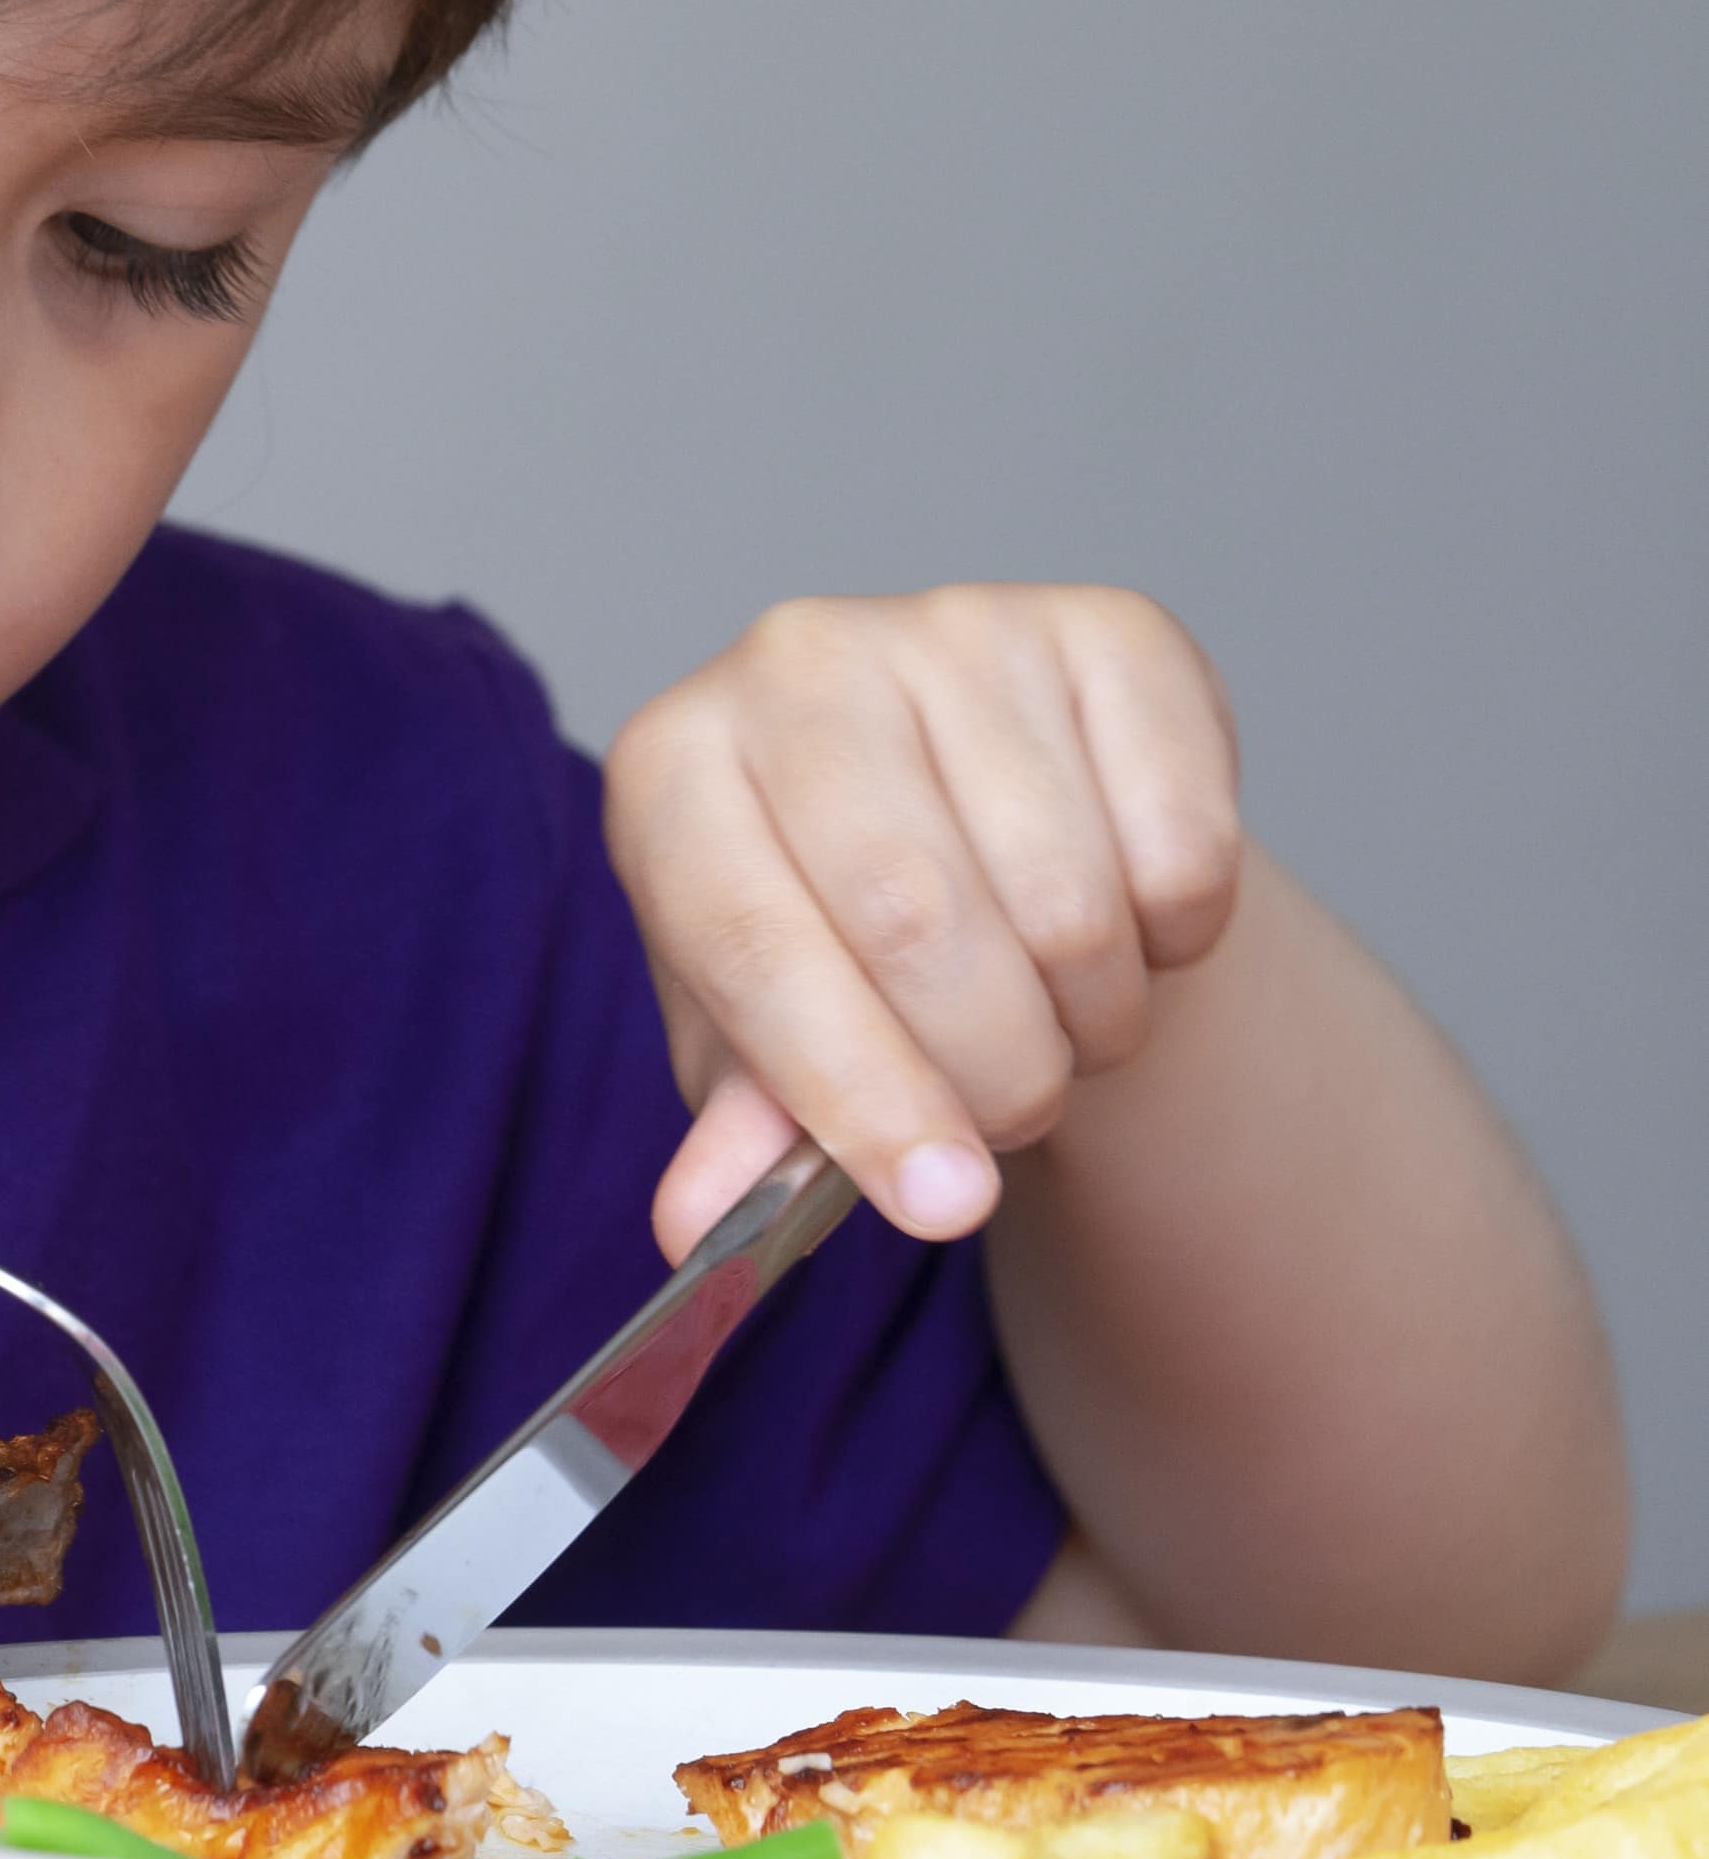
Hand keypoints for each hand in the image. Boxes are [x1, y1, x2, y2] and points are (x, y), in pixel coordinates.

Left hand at [602, 585, 1245, 1256]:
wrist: (983, 830)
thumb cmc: (845, 944)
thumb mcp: (767, 1039)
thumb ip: (746, 1132)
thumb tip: (697, 1232)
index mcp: (673, 768)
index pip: (749, 942)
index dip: (853, 1093)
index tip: (941, 1205)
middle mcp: (793, 662)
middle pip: (915, 920)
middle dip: (991, 1071)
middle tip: (1012, 1111)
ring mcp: (952, 626)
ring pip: (1066, 899)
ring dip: (1091, 1016)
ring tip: (1059, 1012)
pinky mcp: (1105, 628)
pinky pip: (1185, 840)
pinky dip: (1178, 936)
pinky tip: (1126, 916)